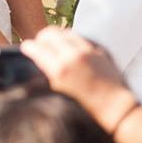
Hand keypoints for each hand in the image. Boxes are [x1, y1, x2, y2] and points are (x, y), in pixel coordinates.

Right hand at [21, 28, 135, 133]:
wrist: (116, 109)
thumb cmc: (86, 110)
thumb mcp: (60, 94)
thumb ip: (49, 76)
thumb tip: (40, 64)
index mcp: (60, 70)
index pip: (37, 48)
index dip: (28, 47)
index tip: (25, 47)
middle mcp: (72, 56)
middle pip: (50, 34)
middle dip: (42, 37)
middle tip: (39, 43)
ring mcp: (87, 51)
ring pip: (66, 32)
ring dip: (57, 36)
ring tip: (54, 43)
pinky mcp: (99, 50)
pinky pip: (81, 37)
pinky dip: (72, 39)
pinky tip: (71, 46)